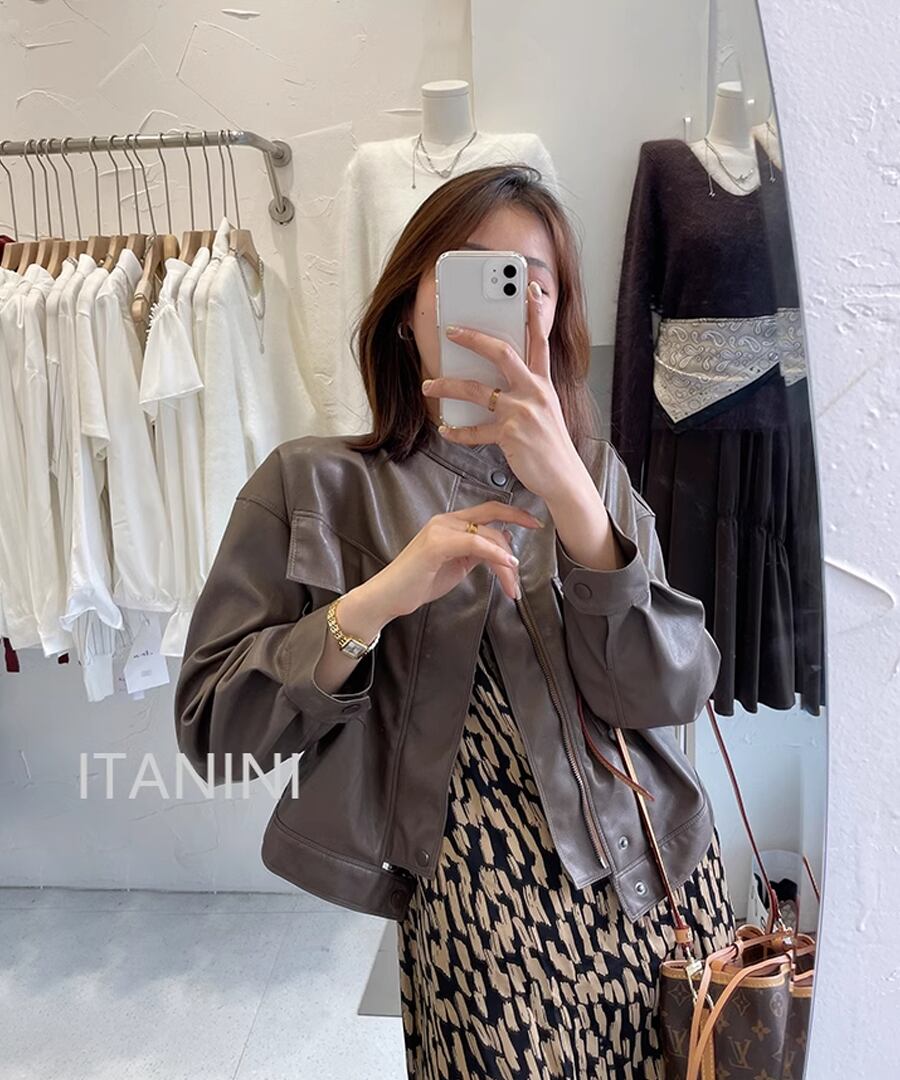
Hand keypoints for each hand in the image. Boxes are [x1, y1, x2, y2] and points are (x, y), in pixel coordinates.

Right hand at [374, 500, 543, 616]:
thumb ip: (476, 553)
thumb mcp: (456, 565)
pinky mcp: (436, 544)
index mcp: (450, 524)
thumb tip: (500, 547)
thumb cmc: (418, 582)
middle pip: (492, 520)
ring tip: (511, 585)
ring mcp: (440, 530)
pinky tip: (506, 566)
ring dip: (505, 563)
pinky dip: (495, 554)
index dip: (514, 514)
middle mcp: (445, 521)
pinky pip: (475, 543)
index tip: (534, 522)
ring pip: (487, 537)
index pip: (488, 511)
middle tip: (522, 572)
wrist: (388, 596)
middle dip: (514, 541)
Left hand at [421, 280, 582, 500]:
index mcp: (544, 383)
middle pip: (502, 352)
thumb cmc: (551, 446)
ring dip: (447, 385)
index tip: (529, 289)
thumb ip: (526, 392)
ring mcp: (522, 412)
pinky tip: (445, 429)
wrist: (564, 478)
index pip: (540, 340)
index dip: (535, 313)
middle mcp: (534, 392)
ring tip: (429, 386)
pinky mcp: (509, 435)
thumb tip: (495, 382)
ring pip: (477, 390)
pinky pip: (474, 430)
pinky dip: (456, 431)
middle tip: (451, 331)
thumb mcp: (545, 411)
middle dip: (474, 338)